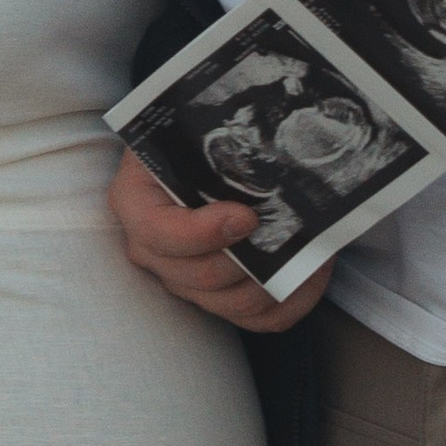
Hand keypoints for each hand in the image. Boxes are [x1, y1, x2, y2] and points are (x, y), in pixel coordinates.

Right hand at [107, 150, 338, 333]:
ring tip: (311, 251)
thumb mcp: (187, 125)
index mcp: (135, 202)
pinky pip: (256, 320)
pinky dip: (290, 302)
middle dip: (251, 260)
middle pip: (200, 277)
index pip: (159, 234)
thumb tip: (265, 144)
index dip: (204, 234)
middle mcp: (151, 250)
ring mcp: (182, 279)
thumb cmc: (192, 136)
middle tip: (289, 229)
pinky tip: (310, 273)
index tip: (246, 216)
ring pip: (231, 304)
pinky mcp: (215, 298)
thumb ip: (209, 136)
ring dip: (277, 281)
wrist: (198, 150)